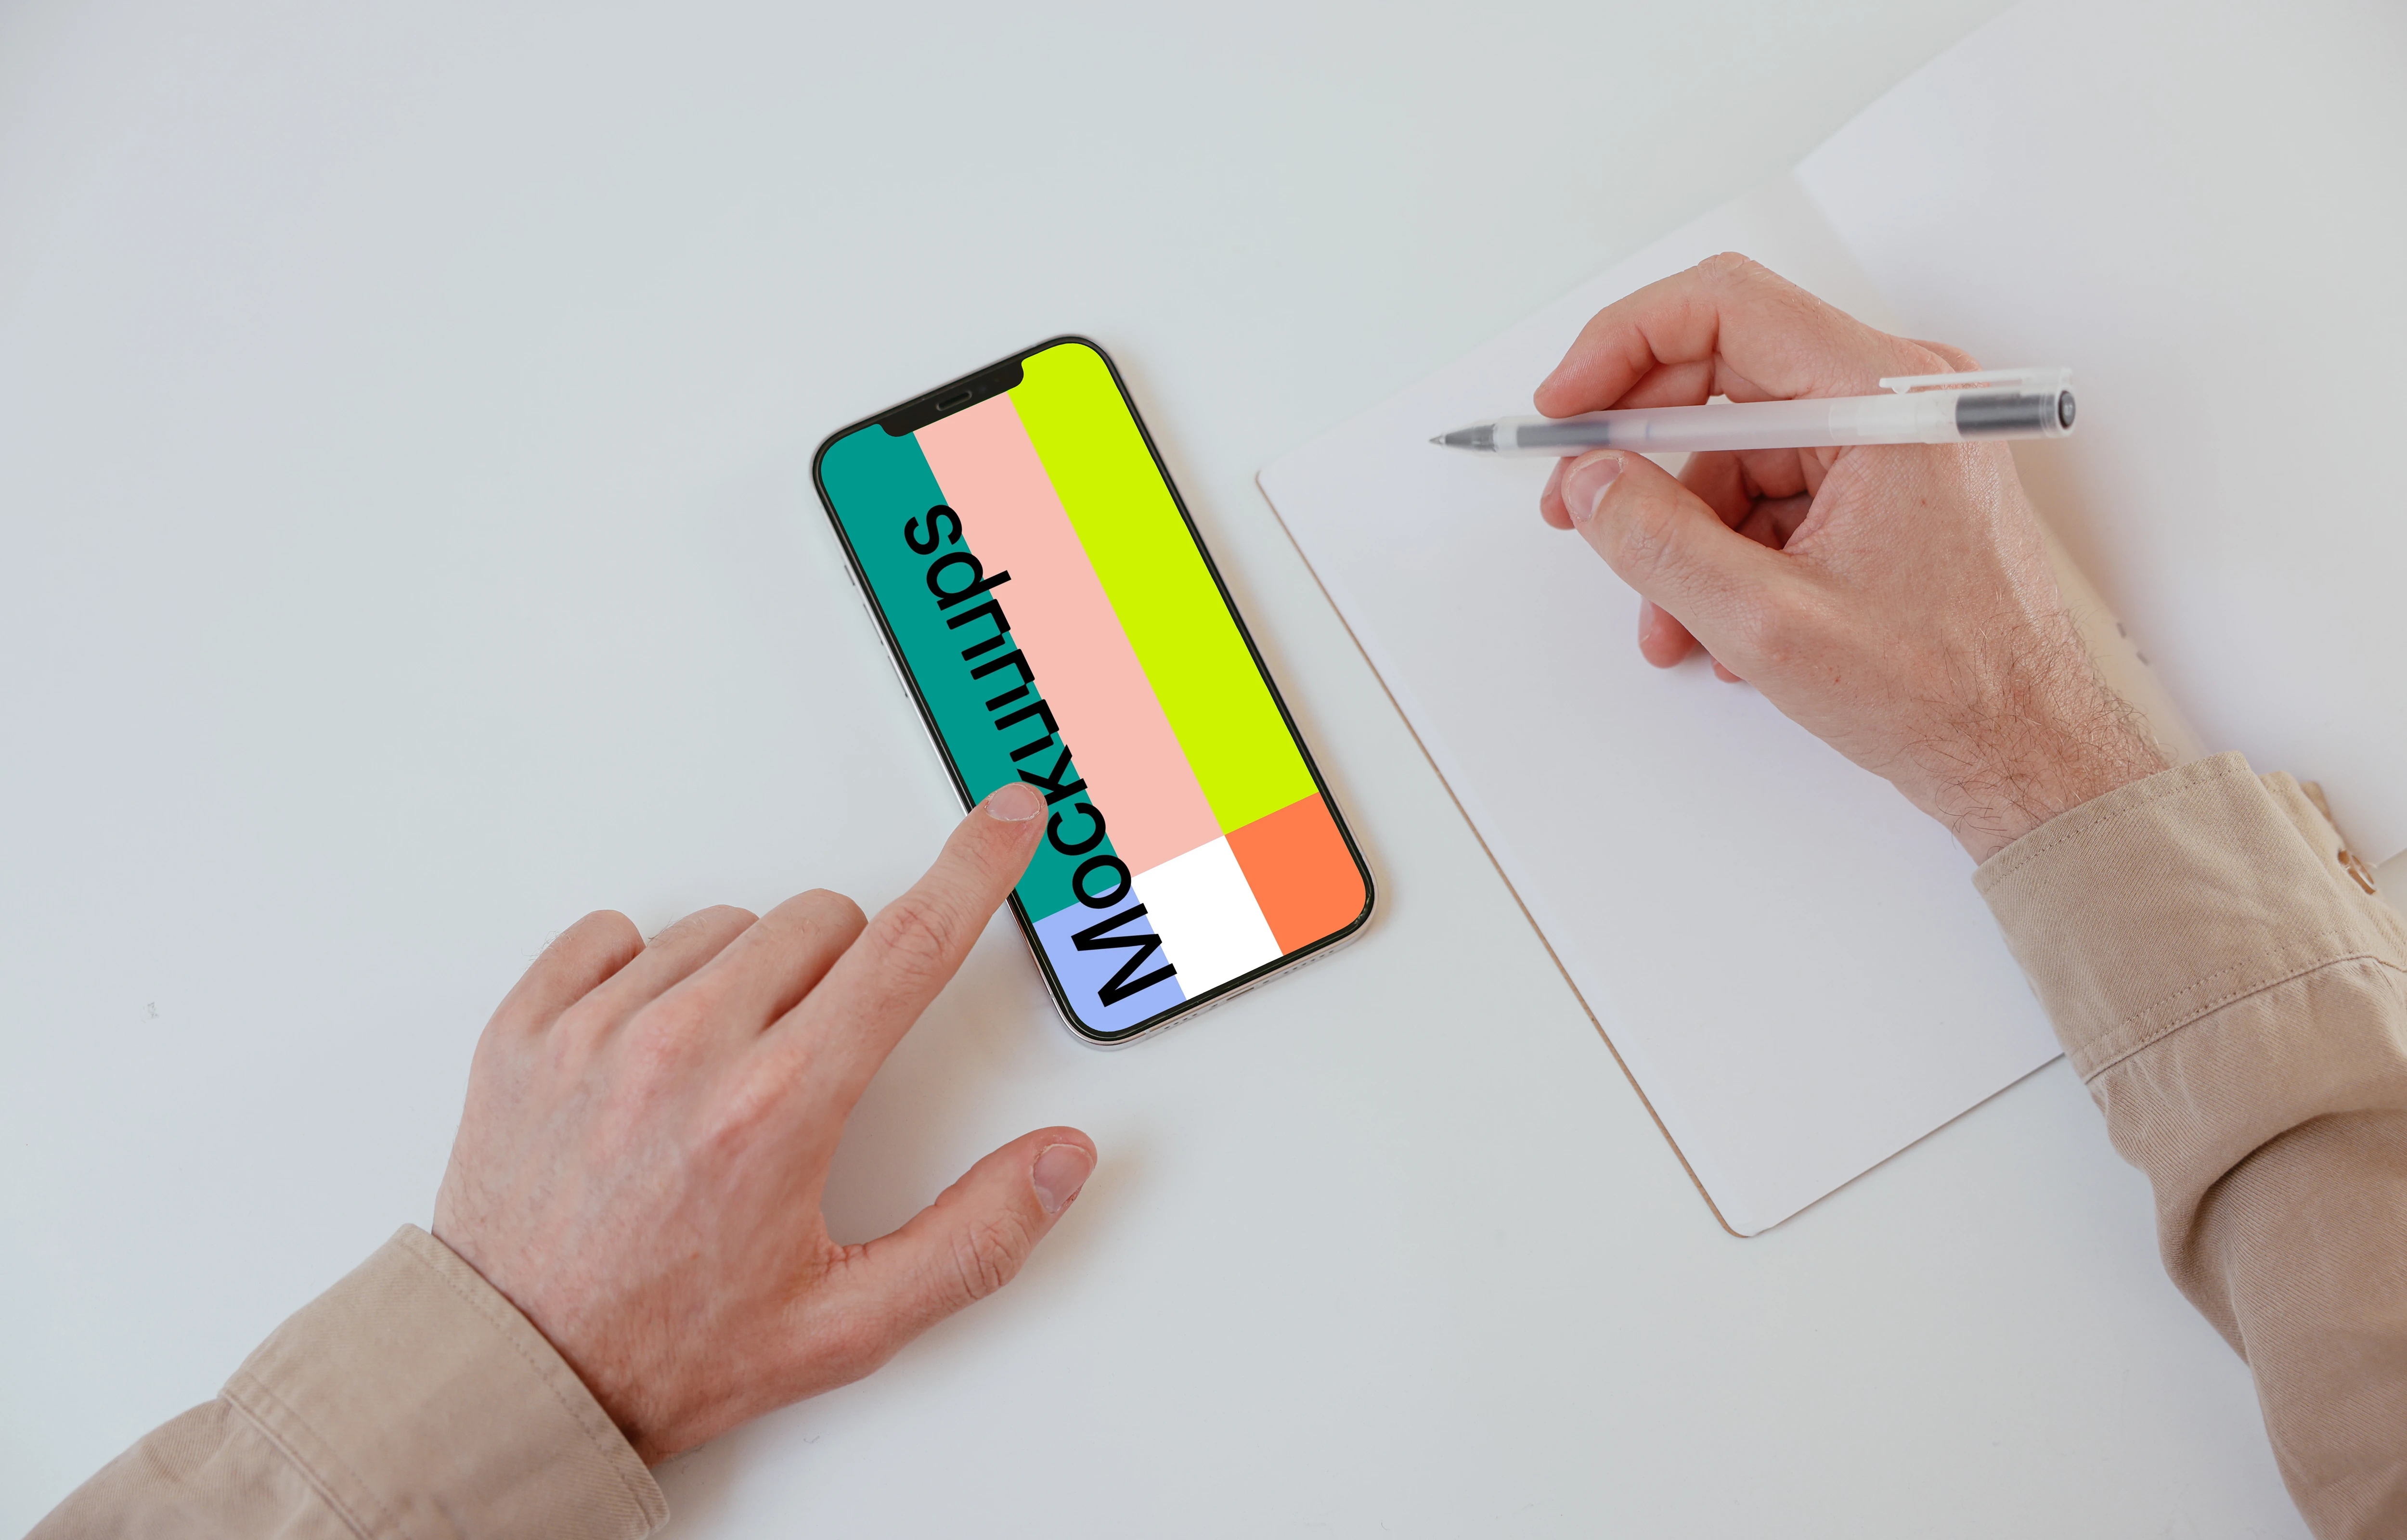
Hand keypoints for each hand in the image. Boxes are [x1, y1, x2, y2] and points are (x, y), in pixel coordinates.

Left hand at [430, 780, 1093, 1462]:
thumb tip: (1061, 1161)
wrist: (516, 1382)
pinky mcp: (525, 1029)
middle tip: (817, 1069)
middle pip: (823, 922)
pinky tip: (650, 1053)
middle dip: (847, 974)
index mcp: (776, 1109)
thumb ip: (975, 1238)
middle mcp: (685, 1050)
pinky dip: (645, 975)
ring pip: (727, 927)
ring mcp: (595, 1032)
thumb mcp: (848, 1324)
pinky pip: (614, 934)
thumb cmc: (671, 1351)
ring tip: (724, 1081)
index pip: (907, 946)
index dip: (974, 869)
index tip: (1006, 817)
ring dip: (749, 979)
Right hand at [1534, 254, 2164, 860]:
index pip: (1726, 308)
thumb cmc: (1947, 689)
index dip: (1623, 347)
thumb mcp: (1770, 622)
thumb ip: (1662, 541)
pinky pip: (1777, 491)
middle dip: (1641, 452)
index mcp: (1886, 397)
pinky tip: (1723, 624)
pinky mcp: (1890, 485)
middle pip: (1726, 375)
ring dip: (1685, 531)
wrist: (2029, 754)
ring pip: (1742, 448)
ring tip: (1669, 619)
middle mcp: (1898, 396)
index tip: (1567, 409)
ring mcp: (1897, 440)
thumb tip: (1592, 483)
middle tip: (1581, 507)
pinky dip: (1732, 552)